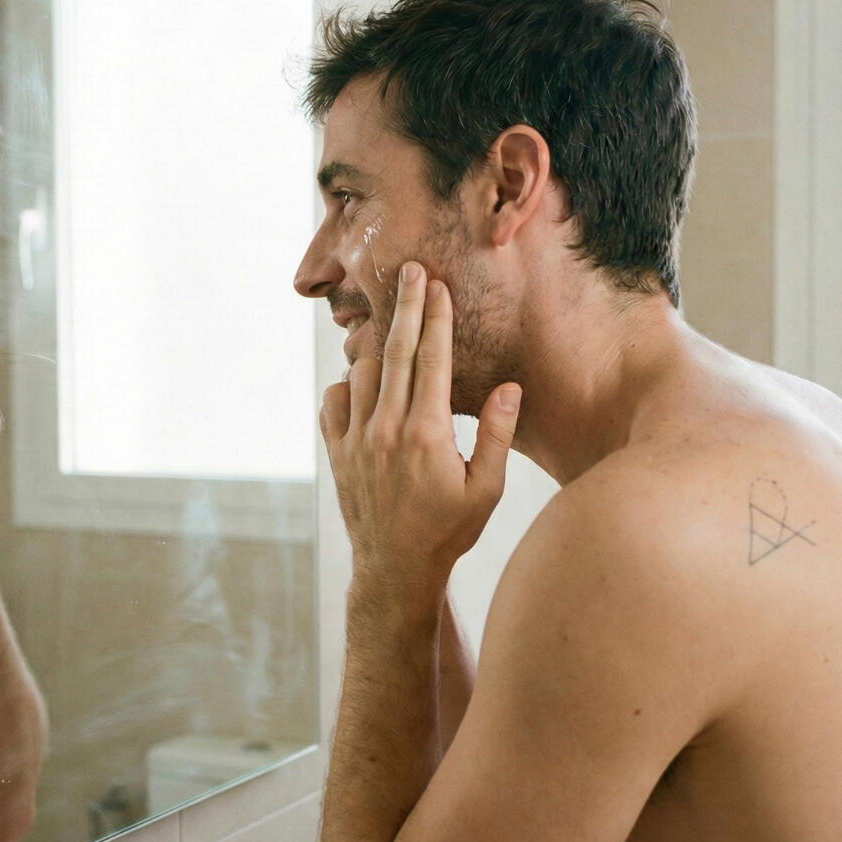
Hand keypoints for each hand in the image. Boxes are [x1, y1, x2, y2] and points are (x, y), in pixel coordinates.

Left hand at [320, 262, 520, 589]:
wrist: (395, 569)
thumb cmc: (448, 529)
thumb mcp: (486, 489)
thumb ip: (495, 435)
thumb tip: (507, 388)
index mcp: (427, 434)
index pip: (432, 360)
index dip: (437, 318)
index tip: (440, 287)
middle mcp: (387, 430)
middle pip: (396, 351)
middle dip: (406, 306)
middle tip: (411, 272)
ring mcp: (356, 440)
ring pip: (362, 371)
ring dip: (380, 350)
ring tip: (396, 337)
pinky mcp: (337, 452)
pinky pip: (334, 399)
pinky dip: (348, 385)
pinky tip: (367, 388)